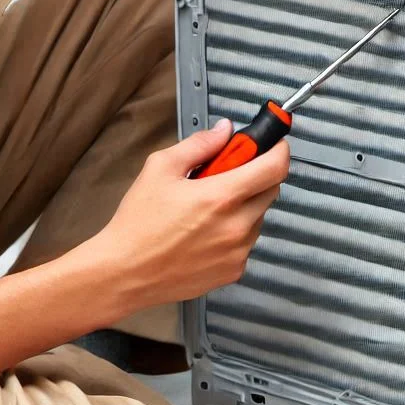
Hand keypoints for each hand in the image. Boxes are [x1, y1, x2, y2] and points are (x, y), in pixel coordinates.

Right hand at [91, 120, 289, 309]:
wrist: (124, 273)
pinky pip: (247, 243)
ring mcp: (239, 252)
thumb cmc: (138, 222)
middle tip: (227, 176)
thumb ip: (200, 145)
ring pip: (259, 217)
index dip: (279, 150)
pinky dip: (235, 232)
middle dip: (256, 177)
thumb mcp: (160, 169)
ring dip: (244, 207)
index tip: (275, 144)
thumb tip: (225, 131)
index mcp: (222, 197)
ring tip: (207, 210)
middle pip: (271, 190)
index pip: (275, 168)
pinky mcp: (234, 270)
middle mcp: (237, 226)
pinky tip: (206, 233)